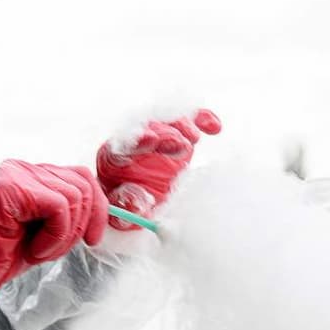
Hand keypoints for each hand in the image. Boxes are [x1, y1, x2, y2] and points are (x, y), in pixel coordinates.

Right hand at [0, 160, 106, 319]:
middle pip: (84, 181)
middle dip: (82, 223)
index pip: (81, 176)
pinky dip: (55, 236)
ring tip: (38, 251)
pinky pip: (60, 206)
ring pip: (76, 195)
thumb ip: (68, 215)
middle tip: (56, 250)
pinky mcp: (12, 186)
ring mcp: (16, 174)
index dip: (96, 209)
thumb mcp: (45, 233)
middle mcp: (22, 168)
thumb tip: (102, 211)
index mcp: (30, 175)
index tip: (92, 239)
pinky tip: (33, 250)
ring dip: (64, 235)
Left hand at [96, 108, 220, 221]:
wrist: (137, 192)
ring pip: (169, 120)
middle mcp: (134, 138)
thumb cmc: (128, 200)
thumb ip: (128, 203)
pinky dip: (202, 120)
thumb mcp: (124, 208)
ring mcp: (157, 133)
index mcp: (114, 155)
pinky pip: (189, 120)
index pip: (124, 142)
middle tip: (182, 144)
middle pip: (149, 126)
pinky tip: (215, 128)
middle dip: (165, 133)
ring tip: (194, 138)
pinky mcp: (176, 133)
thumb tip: (135, 199)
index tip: (150, 139)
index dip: (137, 139)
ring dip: (182, 126)